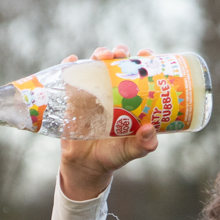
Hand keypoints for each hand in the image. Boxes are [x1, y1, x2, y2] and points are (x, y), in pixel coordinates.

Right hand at [58, 45, 158, 200]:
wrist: (86, 166)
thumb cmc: (112, 155)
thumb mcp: (130, 151)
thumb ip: (142, 144)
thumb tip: (149, 131)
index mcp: (130, 100)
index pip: (139, 74)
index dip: (144, 61)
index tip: (147, 54)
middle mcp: (112, 92)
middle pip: (117, 64)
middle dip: (120, 53)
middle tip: (121, 54)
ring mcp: (92, 94)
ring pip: (95, 66)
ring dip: (99, 55)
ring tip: (102, 56)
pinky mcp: (73, 100)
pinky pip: (70, 79)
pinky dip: (70, 65)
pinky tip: (72, 60)